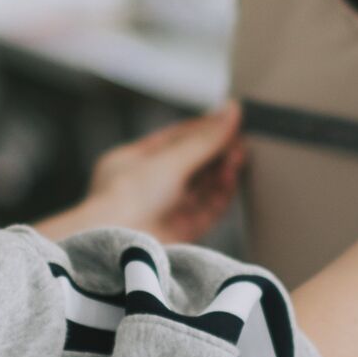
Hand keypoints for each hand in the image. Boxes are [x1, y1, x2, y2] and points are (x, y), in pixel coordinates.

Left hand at [56, 103, 249, 243]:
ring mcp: (161, 212)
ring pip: (200, 188)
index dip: (202, 128)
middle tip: (241, 140)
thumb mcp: (168, 160)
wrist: (116, 245)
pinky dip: (221, 194)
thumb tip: (231, 111)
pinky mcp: (178, 235)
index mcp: (132, 162)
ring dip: (221, 172)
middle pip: (190, 165)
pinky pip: (206, 211)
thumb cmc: (125, 198)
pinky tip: (232, 179)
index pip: (173, 139)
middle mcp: (146, 187)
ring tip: (238, 158)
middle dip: (216, 152)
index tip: (229, 120)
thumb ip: (204, 139)